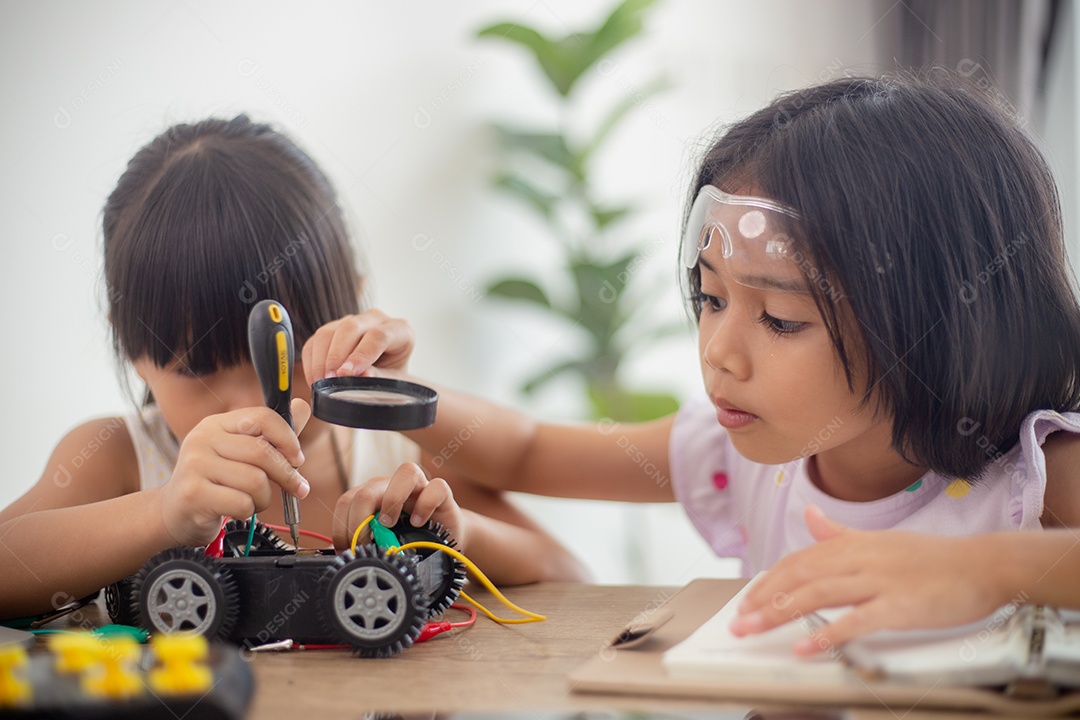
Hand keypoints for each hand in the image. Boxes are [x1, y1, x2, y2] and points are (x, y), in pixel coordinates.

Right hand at [157, 399, 311, 546]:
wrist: (174, 512)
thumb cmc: (214, 481)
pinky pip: (243, 503)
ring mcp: (195, 465)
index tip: (298, 459)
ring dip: (264, 498)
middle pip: (262, 452)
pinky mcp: (194, 494)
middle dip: (287, 474)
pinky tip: (237, 510)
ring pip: (256, 481)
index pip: (263, 417)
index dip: (288, 438)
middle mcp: (203, 439)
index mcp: (217, 424)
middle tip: (296, 488)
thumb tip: (302, 406)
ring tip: (253, 500)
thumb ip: (273, 434)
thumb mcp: (241, 453)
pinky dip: (249, 511)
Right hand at [301, 310, 414, 385]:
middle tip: (330, 380)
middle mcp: (376, 319)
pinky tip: (315, 379)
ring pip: (328, 332)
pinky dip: (311, 362)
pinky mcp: (333, 329)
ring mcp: (353, 321)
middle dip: (336, 355)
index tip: (346, 374)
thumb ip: (379, 378)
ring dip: (320, 360)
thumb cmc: (392, 380)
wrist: (385, 378)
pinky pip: (315, 341)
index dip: (361, 355)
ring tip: (321, 383)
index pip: (379, 336)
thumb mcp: (392, 383)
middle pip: (350, 328)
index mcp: (400, 330)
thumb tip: (361, 374)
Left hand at [332, 463, 464, 552]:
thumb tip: (342, 554)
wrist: (441, 540)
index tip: (348, 550)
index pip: (347, 501)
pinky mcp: (442, 494)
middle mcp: (392, 486)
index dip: (342, 527)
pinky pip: (436, 487)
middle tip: (365, 544)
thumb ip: (363, 544)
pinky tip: (418, 523)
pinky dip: (425, 505)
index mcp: (373, 496)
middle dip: (359, 520)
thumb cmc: (409, 540)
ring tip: (389, 524)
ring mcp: (419, 486)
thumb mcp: (381, 543)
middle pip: (367, 490)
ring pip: (405, 472)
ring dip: (392, 500)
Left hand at [729, 505, 1009, 654]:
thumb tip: (811, 516)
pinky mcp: (898, 606)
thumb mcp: (879, 539)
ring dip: (780, 613)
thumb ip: (840, 533)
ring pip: (817, 595)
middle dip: (763, 598)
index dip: (768, 580)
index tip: (747, 600)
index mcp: (852, 543)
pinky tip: (804, 647)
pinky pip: (855, 621)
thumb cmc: (932, 558)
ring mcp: (878, 581)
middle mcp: (859, 558)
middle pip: (798, 577)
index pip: (797, 561)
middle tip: (739, 620)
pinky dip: (826, 634)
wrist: (983, 565)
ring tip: (755, 630)